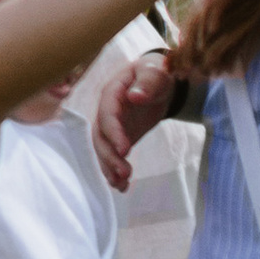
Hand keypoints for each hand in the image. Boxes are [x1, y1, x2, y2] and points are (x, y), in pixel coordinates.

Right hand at [93, 51, 179, 192]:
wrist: (159, 80)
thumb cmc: (157, 71)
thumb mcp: (157, 71)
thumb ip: (147, 81)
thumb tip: (134, 96)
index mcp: (112, 92)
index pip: (107, 114)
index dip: (113, 132)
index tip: (125, 150)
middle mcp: (107, 111)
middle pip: (100, 135)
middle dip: (109, 156)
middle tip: (125, 174)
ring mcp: (112, 125)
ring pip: (103, 148)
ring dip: (109, 167)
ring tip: (122, 185)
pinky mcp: (119, 137)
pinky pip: (113, 154)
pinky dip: (115, 171)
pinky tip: (123, 187)